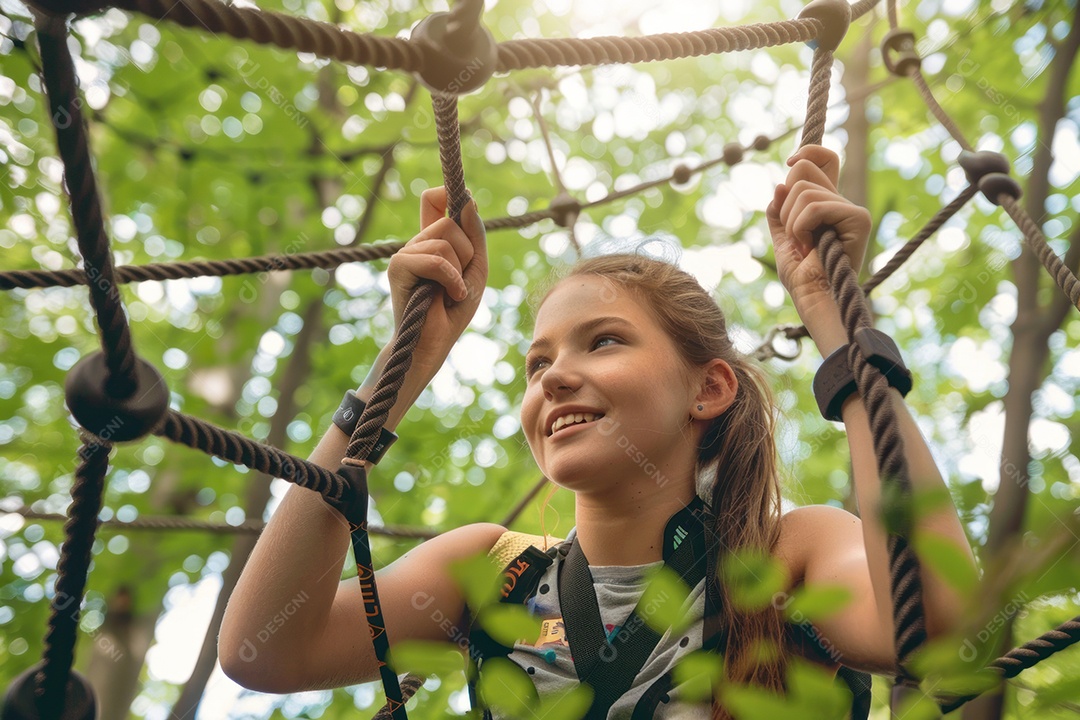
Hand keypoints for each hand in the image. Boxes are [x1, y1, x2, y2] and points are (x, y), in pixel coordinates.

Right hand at [386, 187, 487, 374]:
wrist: (434, 344)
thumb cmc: (453, 310)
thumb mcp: (476, 269)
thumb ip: (475, 236)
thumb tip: (469, 201)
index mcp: (431, 241)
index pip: (432, 199)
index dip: (447, 193)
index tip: (465, 203)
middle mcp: (415, 244)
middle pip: (449, 220)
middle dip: (467, 252)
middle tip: (459, 280)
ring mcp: (405, 254)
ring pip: (445, 239)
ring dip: (459, 269)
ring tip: (452, 292)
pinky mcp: (398, 267)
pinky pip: (435, 259)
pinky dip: (451, 279)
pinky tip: (449, 296)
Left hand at [766, 145, 870, 326]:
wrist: (814, 298)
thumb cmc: (801, 277)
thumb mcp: (781, 238)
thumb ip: (779, 211)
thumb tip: (780, 183)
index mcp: (826, 204)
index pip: (824, 159)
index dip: (807, 153)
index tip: (788, 163)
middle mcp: (841, 202)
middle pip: (803, 170)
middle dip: (785, 204)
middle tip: (794, 234)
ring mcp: (851, 209)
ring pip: (802, 190)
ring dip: (791, 222)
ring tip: (802, 245)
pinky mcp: (858, 218)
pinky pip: (813, 206)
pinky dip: (800, 227)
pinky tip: (809, 246)